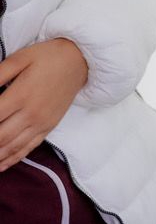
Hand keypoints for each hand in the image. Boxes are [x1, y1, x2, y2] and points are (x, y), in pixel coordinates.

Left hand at [0, 39, 89, 169]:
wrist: (81, 61)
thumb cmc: (47, 56)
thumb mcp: (19, 58)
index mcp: (21, 95)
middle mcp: (31, 113)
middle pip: (0, 137)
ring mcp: (41, 122)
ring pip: (12, 147)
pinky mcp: (49, 126)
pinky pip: (29, 148)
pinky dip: (13, 159)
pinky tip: (0, 166)